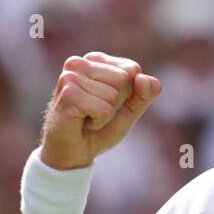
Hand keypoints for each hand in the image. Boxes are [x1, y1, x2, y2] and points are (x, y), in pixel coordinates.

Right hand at [40, 52, 161, 169]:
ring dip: (106, 114)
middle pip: (124, 80)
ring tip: (87, 117)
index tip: (107, 103)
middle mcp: (79, 63)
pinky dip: (98, 122)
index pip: (132, 70)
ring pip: (113, 95)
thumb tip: (144, 78)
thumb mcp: (130, 109)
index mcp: (95, 60)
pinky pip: (104, 109)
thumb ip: (144, 93)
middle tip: (96, 112)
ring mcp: (71, 77)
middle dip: (116, 104)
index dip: (127, 94)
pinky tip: (82, 122)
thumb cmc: (101, 128)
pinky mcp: (68, 94)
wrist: (75, 153)